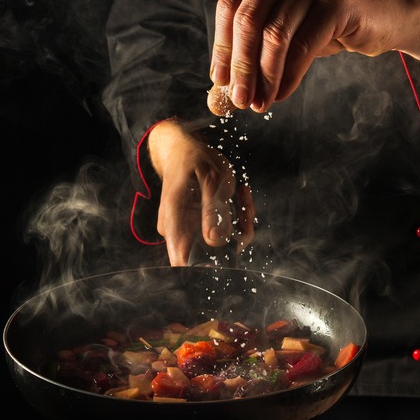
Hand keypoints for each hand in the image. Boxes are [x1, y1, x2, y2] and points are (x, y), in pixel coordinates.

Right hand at [148, 119, 255, 264]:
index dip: (205, 269)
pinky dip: (238, 217)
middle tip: (245, 208)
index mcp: (174, 220)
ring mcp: (190, 229)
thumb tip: (214, 240)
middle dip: (235, 236)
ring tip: (243, 195)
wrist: (183, 150)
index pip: (182, 261)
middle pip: (211, 253)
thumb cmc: (193, 160)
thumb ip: (212, 209)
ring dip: (240, 223)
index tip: (230, 257)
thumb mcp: (210, 179)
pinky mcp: (202, 226)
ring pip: (223, 242)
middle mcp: (178, 230)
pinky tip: (240, 196)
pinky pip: (225, 231)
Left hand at [208, 0, 419, 113]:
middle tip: (237, 98)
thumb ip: (264, 44)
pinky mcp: (340, 1)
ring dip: (262, 76)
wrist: (396, 15)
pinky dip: (288, 76)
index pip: (233, 3)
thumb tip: (230, 79)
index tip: (218, 77)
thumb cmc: (341, 22)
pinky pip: (304, 45)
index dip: (223, 42)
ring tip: (257, 103)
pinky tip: (279, 95)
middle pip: (248, 17)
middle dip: (239, 64)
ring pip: (274, 34)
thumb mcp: (295, 28)